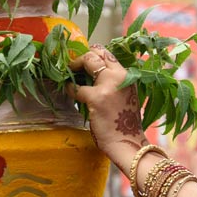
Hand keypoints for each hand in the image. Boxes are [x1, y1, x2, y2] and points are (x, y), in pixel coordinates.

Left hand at [68, 45, 147, 168]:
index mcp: (128, 76)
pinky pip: (77, 87)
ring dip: (75, 66)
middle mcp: (120, 76)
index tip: (84, 60)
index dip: (93, 53)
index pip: (109, 54)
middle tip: (73, 64)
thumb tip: (94, 75)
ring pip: (88, 62)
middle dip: (82, 56)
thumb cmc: (124, 124)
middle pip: (97, 53)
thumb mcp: (125, 96)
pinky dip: (70, 88)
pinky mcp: (96, 98)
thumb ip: (114, 83)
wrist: (127, 142)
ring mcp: (108, 85)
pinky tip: (69, 90)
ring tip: (68, 74)